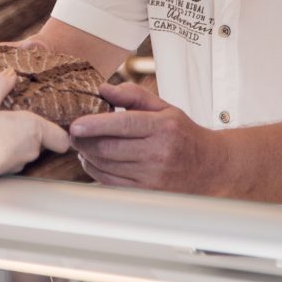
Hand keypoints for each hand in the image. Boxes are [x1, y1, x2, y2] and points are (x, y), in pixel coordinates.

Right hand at [0, 69, 69, 185]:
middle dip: (32, 131)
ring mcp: (18, 164)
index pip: (63, 139)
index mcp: (33, 129)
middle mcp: (31, 150)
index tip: (53, 121)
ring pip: (27, 150)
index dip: (61, 132)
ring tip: (0, 129)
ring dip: (18, 140)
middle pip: (43, 141)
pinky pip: (12, 159)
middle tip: (17, 117)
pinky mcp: (4, 173)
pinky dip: (6, 151)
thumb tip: (10, 73)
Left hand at [69, 82, 217, 192]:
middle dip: (84, 141)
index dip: (96, 125)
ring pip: (106, 167)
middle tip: (72, 132)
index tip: (76, 125)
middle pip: (109, 148)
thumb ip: (133, 95)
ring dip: (87, 155)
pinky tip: (93, 159)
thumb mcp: (165, 107)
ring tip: (82, 144)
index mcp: (163, 127)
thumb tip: (103, 89)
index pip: (124, 124)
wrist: (209, 168)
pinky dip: (95, 170)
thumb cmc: (183, 135)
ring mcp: (152, 176)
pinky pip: (111, 182)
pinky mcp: (146, 193)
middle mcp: (158, 153)